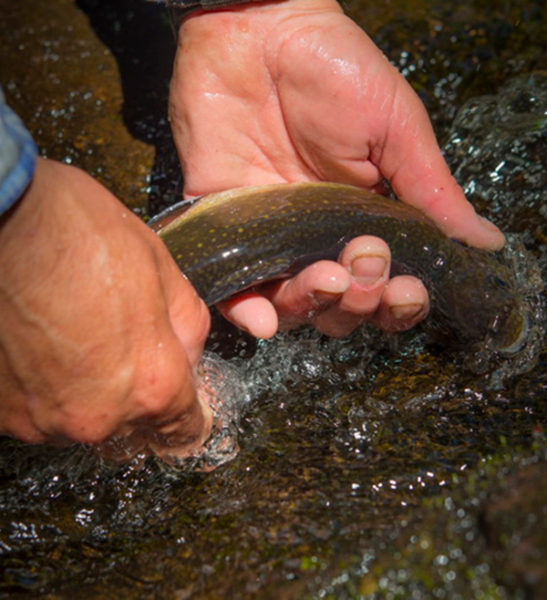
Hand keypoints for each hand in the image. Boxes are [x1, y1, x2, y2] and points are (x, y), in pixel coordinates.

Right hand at [0, 158, 211, 458]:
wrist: (3, 218)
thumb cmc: (80, 235)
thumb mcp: (163, 270)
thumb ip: (189, 330)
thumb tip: (188, 358)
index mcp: (151, 385)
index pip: (184, 433)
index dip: (188, 417)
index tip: (182, 404)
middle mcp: (96, 417)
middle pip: (132, 432)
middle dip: (136, 400)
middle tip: (122, 351)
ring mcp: (39, 419)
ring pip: (80, 422)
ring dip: (85, 394)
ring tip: (76, 338)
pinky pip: (37, 411)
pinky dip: (44, 388)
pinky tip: (42, 345)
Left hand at [169, 0, 503, 337]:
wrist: (258, 33)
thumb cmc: (335, 71)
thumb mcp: (395, 130)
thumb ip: (431, 192)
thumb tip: (483, 242)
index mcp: (364, 222)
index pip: (386, 286)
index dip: (398, 301)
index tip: (406, 285)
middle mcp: (318, 240)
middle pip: (341, 307)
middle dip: (360, 301)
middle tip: (365, 262)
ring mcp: (271, 238)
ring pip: (293, 306)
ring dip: (314, 308)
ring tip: (328, 278)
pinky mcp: (226, 227)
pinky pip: (233, 288)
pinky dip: (247, 313)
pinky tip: (264, 319)